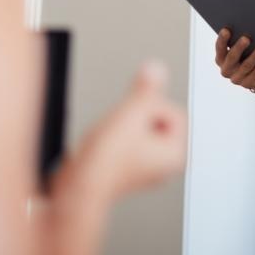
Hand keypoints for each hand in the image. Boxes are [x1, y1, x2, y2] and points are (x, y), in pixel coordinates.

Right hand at [62, 61, 185, 200]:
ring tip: (112, 139)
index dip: (149, 108)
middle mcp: (164, 166)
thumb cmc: (105, 159)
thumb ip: (147, 89)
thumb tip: (156, 69)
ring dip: (125, 126)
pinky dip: (115, 138)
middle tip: (122, 130)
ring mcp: (145, 169)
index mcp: (176, 155)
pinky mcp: (127, 170)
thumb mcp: (131, 112)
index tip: (133, 120)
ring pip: (140, 129)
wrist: (78, 186)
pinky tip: (105, 146)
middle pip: (157, 119)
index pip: (173, 112)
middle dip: (137, 117)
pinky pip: (127, 142)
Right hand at [215, 28, 254, 92]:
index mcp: (221, 58)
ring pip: (245, 66)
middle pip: (232, 57)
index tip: (226, 30)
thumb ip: (238, 41)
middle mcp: (226, 69)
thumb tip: (246, 27)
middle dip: (239, 47)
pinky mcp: (247, 84)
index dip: (222, 39)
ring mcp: (236, 78)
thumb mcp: (240, 50)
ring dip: (253, 57)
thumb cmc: (246, 56)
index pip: (220, 48)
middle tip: (246, 38)